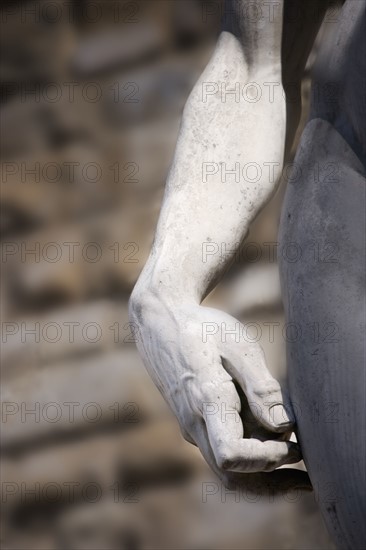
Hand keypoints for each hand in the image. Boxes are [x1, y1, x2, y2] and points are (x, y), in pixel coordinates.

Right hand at [129, 292, 305, 488]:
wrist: (160, 322)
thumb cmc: (203, 328)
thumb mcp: (238, 345)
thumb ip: (260, 387)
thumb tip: (284, 426)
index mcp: (205, 398)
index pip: (231, 454)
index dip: (266, 458)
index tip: (294, 443)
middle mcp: (194, 421)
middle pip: (231, 475)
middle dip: (272, 482)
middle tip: (308, 477)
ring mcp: (191, 426)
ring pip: (225, 470)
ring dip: (263, 475)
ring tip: (298, 464)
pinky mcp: (194, 424)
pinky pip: (221, 453)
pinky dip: (250, 459)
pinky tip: (273, 443)